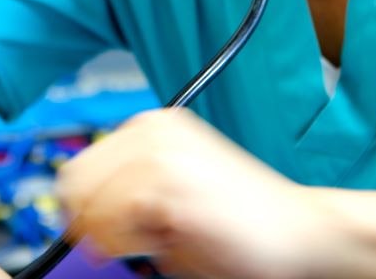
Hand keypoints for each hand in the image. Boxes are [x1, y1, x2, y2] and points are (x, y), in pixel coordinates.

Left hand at [56, 109, 335, 278]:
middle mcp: (152, 134)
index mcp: (152, 126)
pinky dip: (146, 250)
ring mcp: (159, 161)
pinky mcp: (170, 194)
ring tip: (172, 236)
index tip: (101, 231)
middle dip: (94, 224)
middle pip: (75, 189)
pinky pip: (120, 233)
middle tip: (135, 241)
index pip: (76, 169)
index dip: (82, 209)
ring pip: (94, 215)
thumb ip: (128, 185)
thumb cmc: (242, 216)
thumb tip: (73, 206)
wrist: (302, 231)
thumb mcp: (177, 182)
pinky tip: (185, 240)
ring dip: (125, 240)